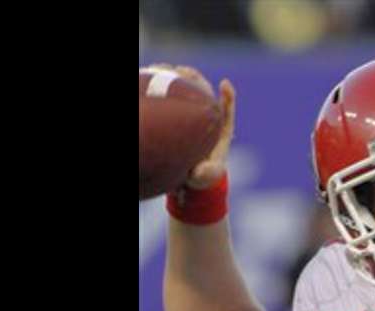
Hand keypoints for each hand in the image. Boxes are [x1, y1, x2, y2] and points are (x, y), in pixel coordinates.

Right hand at [148, 64, 235, 188]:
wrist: (189, 175)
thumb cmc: (201, 175)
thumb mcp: (205, 177)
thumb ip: (206, 174)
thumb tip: (199, 172)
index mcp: (219, 130)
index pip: (226, 111)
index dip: (228, 97)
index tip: (225, 85)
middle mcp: (205, 117)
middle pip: (203, 92)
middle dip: (194, 78)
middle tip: (181, 71)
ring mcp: (190, 112)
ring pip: (185, 89)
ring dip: (174, 75)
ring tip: (159, 68)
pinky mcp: (175, 112)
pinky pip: (167, 94)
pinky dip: (158, 84)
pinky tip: (146, 75)